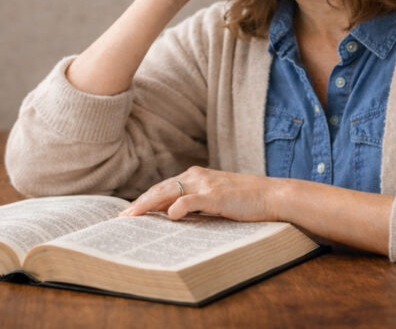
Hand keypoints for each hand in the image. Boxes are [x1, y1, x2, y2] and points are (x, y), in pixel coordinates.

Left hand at [121, 166, 276, 221]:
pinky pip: (191, 200)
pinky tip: (169, 216)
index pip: (162, 188)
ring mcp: (205, 185)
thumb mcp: (215, 199)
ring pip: (169, 192)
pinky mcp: (216, 196)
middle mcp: (196, 176)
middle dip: (139, 204)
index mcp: (195, 176)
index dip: (144, 200)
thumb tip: (171, 215)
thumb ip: (194, 203)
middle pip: (160, 189)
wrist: (272, 195)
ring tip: (133, 217)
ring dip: (148, 205)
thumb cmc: (245, 200)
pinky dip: (178, 207)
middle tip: (122, 219)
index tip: (128, 213)